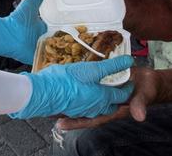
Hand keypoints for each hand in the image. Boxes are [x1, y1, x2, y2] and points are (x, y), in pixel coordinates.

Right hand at [10, 56, 133, 118]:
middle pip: (112, 104)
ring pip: (99, 106)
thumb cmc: (66, 81)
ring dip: (103, 98)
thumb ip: (111, 66)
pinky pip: (87, 107)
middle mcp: (95, 108)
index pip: (123, 95)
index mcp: (103, 98)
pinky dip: (91, 100)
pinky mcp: (72, 110)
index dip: (128, 87)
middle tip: (117, 83)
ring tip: (101, 86)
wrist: (42, 94)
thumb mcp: (91, 69)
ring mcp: (83, 111)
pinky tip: (84, 91)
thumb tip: (129, 61)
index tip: (130, 79)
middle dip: (117, 95)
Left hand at [55, 66, 158, 129]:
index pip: (92, 119)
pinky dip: (74, 89)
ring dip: (66, 102)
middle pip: (82, 112)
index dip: (77, 122)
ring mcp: (101, 95)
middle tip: (45, 112)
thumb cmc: (148, 90)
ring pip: (81, 102)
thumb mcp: (145, 96)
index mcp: (112, 110)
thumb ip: (140, 105)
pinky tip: (60, 86)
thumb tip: (140, 116)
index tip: (61, 124)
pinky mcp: (100, 85)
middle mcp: (104, 105)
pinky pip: (85, 89)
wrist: (149, 81)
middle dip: (65, 113)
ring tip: (46, 101)